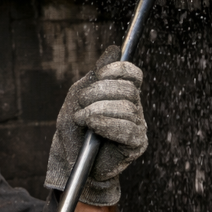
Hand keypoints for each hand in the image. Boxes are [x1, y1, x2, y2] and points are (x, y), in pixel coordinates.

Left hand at [45, 44, 147, 206]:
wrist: (72, 161)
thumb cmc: (75, 130)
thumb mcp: (77, 97)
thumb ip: (95, 76)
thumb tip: (113, 50)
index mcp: (124, 94)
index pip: (132, 73)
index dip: (115, 70)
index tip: (96, 76)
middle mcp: (135, 108)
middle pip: (127, 89)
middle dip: (98, 92)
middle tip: (79, 104)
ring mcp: (138, 126)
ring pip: (126, 107)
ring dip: (96, 110)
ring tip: (81, 120)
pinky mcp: (137, 144)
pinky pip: (127, 129)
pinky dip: (106, 124)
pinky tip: (93, 127)